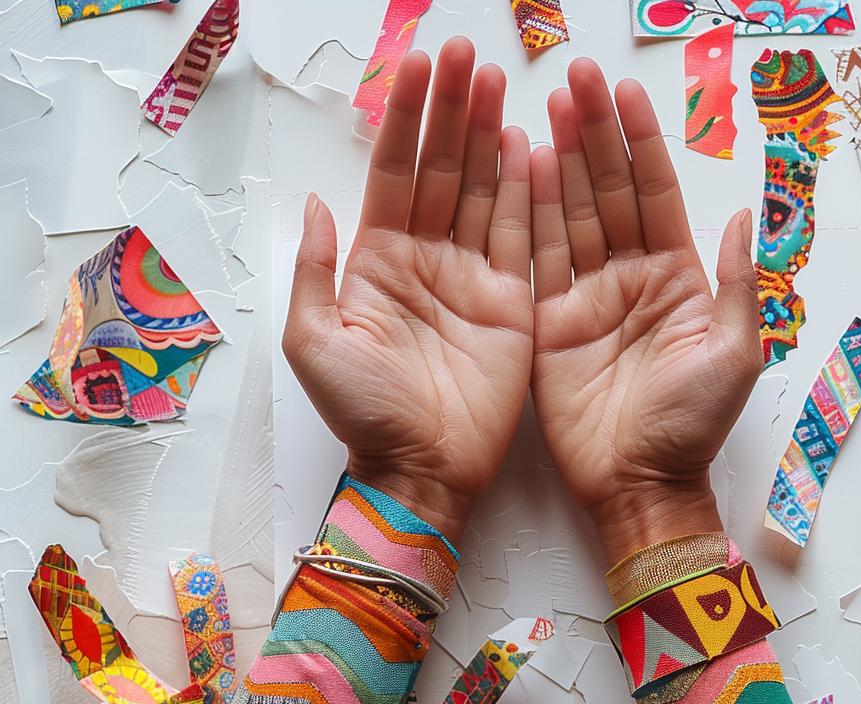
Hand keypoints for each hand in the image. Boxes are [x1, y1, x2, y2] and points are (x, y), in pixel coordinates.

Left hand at [283, 38, 532, 545]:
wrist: (421, 469)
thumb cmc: (364, 413)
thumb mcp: (315, 341)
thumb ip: (315, 268)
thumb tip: (314, 201)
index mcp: (378, 263)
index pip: (394, 175)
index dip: (405, 120)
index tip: (417, 66)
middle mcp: (426, 262)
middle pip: (441, 172)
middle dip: (451, 112)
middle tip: (465, 55)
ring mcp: (472, 280)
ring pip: (482, 194)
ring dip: (487, 138)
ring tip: (495, 83)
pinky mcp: (512, 305)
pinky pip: (521, 240)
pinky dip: (525, 194)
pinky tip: (525, 148)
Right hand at [530, 60, 760, 566]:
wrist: (636, 485)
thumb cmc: (690, 427)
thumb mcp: (732, 356)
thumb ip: (735, 285)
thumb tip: (742, 216)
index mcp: (675, 281)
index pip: (654, 196)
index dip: (638, 144)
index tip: (622, 94)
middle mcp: (628, 280)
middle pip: (608, 194)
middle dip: (593, 136)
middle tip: (574, 79)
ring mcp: (585, 301)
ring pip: (569, 218)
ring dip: (558, 164)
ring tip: (545, 108)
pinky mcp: (548, 326)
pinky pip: (537, 263)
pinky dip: (526, 219)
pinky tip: (519, 173)